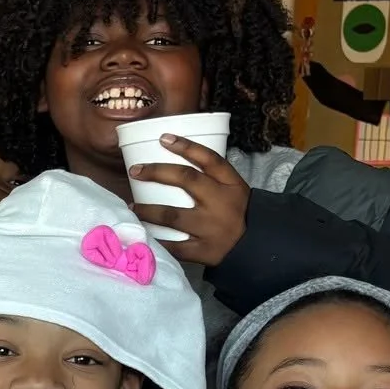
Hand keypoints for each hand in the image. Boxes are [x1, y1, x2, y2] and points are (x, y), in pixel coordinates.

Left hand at [127, 137, 248, 265]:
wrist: (257, 245)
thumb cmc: (238, 212)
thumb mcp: (234, 189)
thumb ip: (212, 176)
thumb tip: (175, 158)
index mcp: (230, 184)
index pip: (209, 159)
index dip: (186, 146)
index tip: (163, 138)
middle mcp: (220, 203)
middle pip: (187, 179)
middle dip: (157, 172)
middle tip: (135, 170)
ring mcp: (210, 228)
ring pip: (173, 215)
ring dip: (148, 210)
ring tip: (132, 207)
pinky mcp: (204, 250)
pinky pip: (175, 247)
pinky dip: (157, 241)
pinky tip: (143, 235)